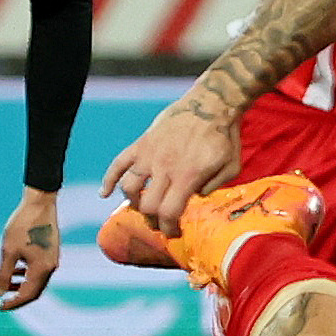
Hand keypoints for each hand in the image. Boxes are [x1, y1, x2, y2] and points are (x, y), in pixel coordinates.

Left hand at [0, 187, 62, 309]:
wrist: (40, 203)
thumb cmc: (23, 224)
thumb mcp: (8, 251)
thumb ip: (3, 274)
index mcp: (41, 269)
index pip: (28, 295)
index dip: (13, 303)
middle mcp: (51, 266)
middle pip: (35, 290)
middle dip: (18, 296)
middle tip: (2, 300)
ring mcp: (53, 258)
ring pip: (37, 280)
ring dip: (22, 285)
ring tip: (6, 283)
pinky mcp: (51, 251)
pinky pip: (39, 270)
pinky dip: (27, 273)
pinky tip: (16, 268)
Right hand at [99, 98, 240, 235]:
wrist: (211, 102)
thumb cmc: (225, 136)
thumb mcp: (230, 168)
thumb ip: (213, 188)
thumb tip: (195, 198)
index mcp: (187, 176)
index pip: (169, 213)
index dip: (169, 228)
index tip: (174, 233)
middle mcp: (164, 167)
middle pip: (148, 206)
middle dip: (154, 221)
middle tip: (161, 223)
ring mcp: (150, 154)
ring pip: (129, 188)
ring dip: (134, 202)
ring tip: (142, 205)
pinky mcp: (142, 143)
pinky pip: (118, 163)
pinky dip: (109, 180)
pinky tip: (104, 194)